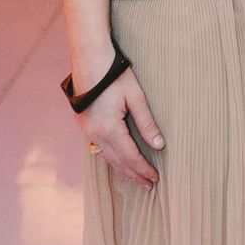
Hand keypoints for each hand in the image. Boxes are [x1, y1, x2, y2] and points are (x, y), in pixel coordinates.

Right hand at [77, 68, 164, 187]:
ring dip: (122, 168)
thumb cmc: (115, 75)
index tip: (155, 178)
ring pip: (106, 157)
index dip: (143, 169)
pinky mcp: (84, 125)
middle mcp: (95, 134)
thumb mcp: (136, 97)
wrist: (89, 60)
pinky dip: (111, 157)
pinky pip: (99, 148)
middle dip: (134, 174)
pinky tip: (119, 159)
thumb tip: (159, 145)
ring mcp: (87, 130)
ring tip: (136, 177)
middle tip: (148, 184)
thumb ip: (147, 123)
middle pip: (118, 161)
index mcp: (110, 128)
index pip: (130, 157)